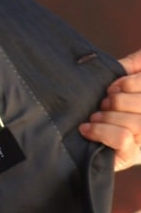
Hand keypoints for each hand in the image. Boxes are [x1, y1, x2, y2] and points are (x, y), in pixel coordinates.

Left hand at [80, 49, 140, 170]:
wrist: (78, 143)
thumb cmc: (105, 108)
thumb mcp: (120, 85)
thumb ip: (132, 68)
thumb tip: (140, 55)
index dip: (130, 83)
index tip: (111, 88)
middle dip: (118, 101)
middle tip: (103, 104)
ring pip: (136, 123)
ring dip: (109, 116)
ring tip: (95, 117)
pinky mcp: (131, 157)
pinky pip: (123, 139)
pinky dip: (101, 131)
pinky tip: (86, 129)